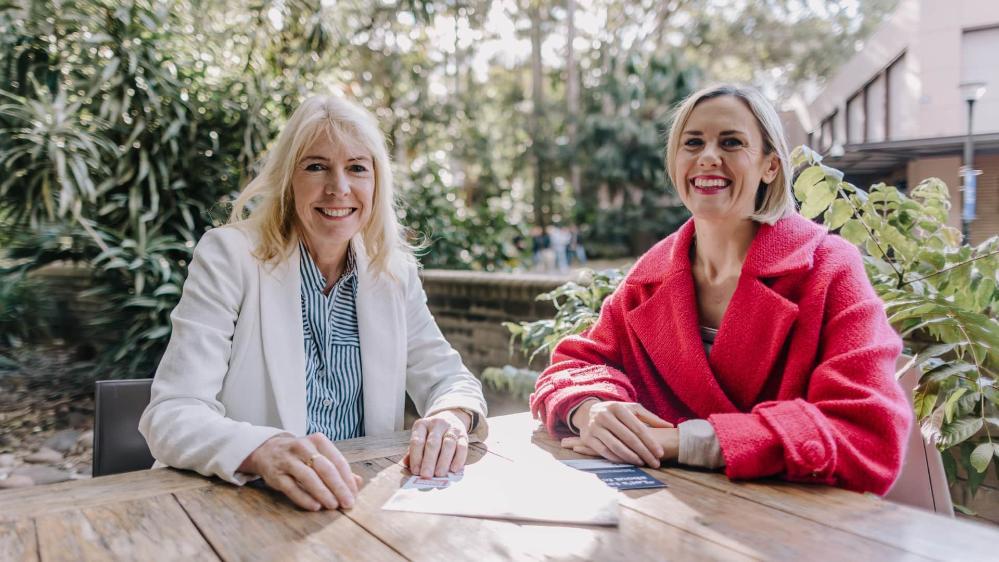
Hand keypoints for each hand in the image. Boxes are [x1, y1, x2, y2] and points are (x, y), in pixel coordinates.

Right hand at [238, 433, 362, 511]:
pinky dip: (304, 498)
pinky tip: (315, 506)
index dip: (347, 480)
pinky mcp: (275, 474)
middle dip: (338, 487)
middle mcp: (303, 447)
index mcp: (318, 441)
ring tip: (333, 505)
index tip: (354, 495)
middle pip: (325, 468)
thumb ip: (338, 468)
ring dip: (323, 493)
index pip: (338, 460)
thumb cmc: (301, 455)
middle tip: (347, 503)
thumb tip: (358, 483)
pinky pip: (291, 487)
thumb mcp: (320, 455)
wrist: (268, 450)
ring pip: (308, 477)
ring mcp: (287, 460)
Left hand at [404, 409, 470, 477]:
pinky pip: (462, 447)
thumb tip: (406, 465)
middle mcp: (436, 424)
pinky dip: (458, 459)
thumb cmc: (431, 435)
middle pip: (433, 443)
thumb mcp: (420, 438)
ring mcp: (451, 428)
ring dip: (443, 461)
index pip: (417, 441)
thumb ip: (413, 452)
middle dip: (429, 461)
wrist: (450, 419)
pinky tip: (454, 469)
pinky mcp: (463, 435)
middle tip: (426, 475)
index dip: (416, 457)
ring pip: (448, 445)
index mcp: (421, 425)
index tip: (416, 471)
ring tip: (439, 474)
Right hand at [562, 400, 672, 466]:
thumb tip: (670, 426)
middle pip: (628, 438)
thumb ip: (650, 417)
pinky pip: (604, 451)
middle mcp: (604, 416)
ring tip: (643, 463)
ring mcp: (594, 427)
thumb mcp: (631, 409)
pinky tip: (627, 463)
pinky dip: (617, 459)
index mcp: (617, 407)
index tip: (660, 453)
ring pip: (616, 446)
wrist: (587, 412)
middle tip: (655, 463)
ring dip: (631, 457)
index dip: (650, 441)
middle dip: (644, 452)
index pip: (638, 427)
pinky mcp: (587, 438)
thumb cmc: (616, 412)